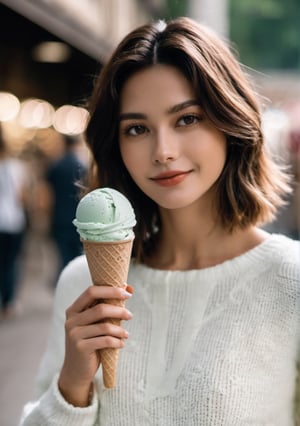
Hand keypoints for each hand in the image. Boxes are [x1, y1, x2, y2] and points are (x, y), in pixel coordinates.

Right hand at [58, 285, 132, 405]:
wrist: (76, 371)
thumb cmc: (90, 341)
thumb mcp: (95, 323)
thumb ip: (107, 305)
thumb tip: (128, 286)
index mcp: (73, 309)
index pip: (91, 291)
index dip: (110, 290)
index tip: (127, 293)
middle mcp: (71, 320)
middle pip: (100, 308)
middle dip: (119, 310)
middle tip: (130, 315)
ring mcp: (74, 334)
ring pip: (104, 326)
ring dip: (120, 329)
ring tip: (126, 334)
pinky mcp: (81, 348)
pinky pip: (105, 340)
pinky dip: (117, 341)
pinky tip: (121, 344)